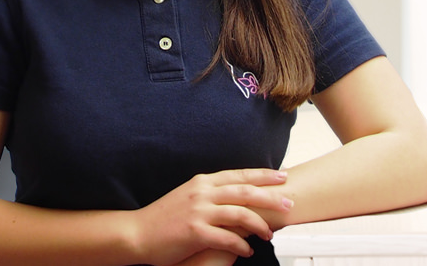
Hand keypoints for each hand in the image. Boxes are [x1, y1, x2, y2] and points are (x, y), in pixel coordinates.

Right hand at [130, 168, 291, 265]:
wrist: (138, 233)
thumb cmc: (164, 218)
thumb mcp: (188, 196)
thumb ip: (210, 193)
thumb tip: (235, 195)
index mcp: (202, 181)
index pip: (239, 175)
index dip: (263, 174)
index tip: (282, 176)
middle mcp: (202, 192)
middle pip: (245, 191)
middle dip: (271, 197)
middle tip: (288, 203)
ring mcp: (198, 211)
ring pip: (240, 214)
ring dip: (259, 225)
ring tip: (269, 234)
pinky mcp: (195, 232)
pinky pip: (227, 238)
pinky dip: (241, 245)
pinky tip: (248, 252)